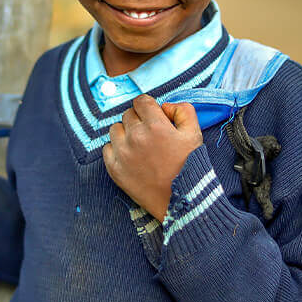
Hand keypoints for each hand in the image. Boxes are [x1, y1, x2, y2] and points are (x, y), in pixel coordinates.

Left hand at [102, 95, 202, 220]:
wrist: (182, 200)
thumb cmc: (190, 166)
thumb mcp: (194, 133)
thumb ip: (182, 110)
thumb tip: (165, 106)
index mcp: (155, 125)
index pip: (141, 101)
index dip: (148, 107)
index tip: (153, 116)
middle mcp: (135, 136)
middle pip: (128, 115)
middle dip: (139, 120)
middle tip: (150, 135)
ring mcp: (122, 153)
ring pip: (115, 129)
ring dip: (125, 133)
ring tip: (139, 146)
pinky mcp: (115, 169)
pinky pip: (107, 148)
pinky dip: (116, 150)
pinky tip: (130, 157)